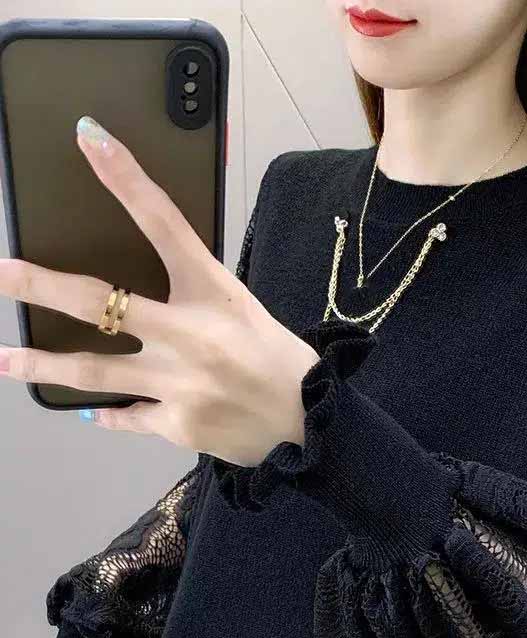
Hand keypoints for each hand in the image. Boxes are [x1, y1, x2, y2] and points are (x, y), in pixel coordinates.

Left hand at [0, 116, 318, 466]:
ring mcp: (180, 383)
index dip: (126, 178)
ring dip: (40, 363)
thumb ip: (191, 298)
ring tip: (2, 358)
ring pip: (92, 372)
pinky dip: (105, 413)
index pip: (165, 223)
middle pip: (101, 303)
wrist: (309, 422)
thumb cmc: (276, 358)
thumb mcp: (241, 310)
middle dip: (39, 285)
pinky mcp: (175, 424)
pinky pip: (123, 416)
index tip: (90, 138)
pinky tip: (91, 411)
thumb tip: (132, 300)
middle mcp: (191, 335)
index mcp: (214, 293)